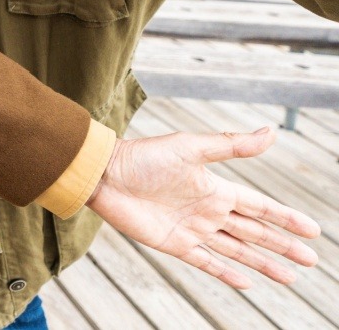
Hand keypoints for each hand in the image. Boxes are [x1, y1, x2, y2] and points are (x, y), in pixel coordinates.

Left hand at [88, 128, 319, 287]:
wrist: (104, 174)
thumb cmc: (143, 156)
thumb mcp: (191, 147)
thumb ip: (230, 145)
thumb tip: (271, 132)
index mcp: (215, 189)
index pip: (260, 207)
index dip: (285, 218)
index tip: (312, 229)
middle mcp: (208, 211)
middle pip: (254, 233)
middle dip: (282, 245)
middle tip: (311, 259)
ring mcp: (192, 229)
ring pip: (237, 251)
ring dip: (263, 263)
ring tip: (290, 278)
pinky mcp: (174, 244)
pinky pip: (206, 262)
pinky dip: (226, 273)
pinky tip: (247, 283)